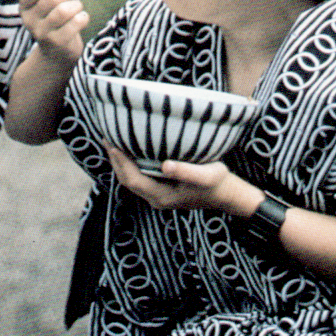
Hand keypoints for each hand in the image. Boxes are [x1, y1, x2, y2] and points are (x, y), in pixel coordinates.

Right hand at [19, 0, 87, 66]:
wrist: (56, 53)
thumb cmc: (53, 19)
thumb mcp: (45, 1)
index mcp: (24, 8)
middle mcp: (30, 21)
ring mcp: (43, 34)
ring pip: (65, 10)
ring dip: (77, 4)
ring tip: (78, 7)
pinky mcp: (59, 43)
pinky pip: (76, 22)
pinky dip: (83, 17)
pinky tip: (81, 19)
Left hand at [106, 145, 258, 214]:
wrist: (229, 195)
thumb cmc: (219, 184)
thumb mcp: (207, 175)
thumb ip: (187, 171)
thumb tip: (166, 165)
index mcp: (162, 196)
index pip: (132, 179)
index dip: (120, 162)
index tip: (112, 143)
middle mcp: (156, 198)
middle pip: (127, 180)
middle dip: (115, 160)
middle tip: (106, 137)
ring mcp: (158, 194)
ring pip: (132, 178)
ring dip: (121, 161)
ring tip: (113, 141)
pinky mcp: (162, 188)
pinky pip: (140, 176)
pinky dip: (131, 163)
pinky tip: (130, 149)